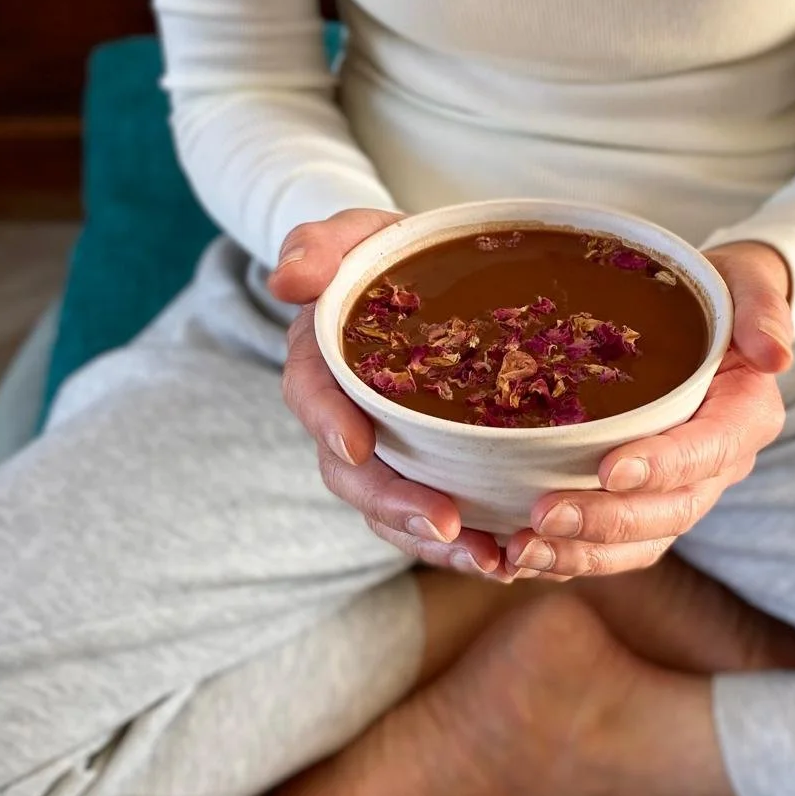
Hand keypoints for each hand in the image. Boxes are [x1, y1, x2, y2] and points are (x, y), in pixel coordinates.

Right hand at [273, 209, 503, 575]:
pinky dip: (464, 544)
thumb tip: (286, 280)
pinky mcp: (427, 471)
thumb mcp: (362, 234)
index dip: (328, 424)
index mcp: (324, 361)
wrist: (439, 281)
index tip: (358, 447)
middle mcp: (347, 418)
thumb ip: (321, 244)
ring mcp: (387, 452)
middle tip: (447, 526)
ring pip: (392, 512)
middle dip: (395, 505)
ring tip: (490, 561)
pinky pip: (432, 517)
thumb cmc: (397, 257)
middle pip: (353, 475)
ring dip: (434, 542)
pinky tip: (508, 560)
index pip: (311, 395)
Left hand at [503, 241, 791, 579]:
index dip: (663, 466)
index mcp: (746, 415)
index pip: (710, 450)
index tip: (610, 468)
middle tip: (543, 515)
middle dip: (607, 520)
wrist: (702, 321)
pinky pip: (615, 547)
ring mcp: (683, 491)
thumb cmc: (713, 295)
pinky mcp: (646, 505)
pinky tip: (518, 556)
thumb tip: (777, 357)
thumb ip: (763, 309)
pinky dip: (570, 558)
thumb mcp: (745, 282)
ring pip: (642, 542)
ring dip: (582, 553)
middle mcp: (720, 466)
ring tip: (522, 550)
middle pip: (673, 510)